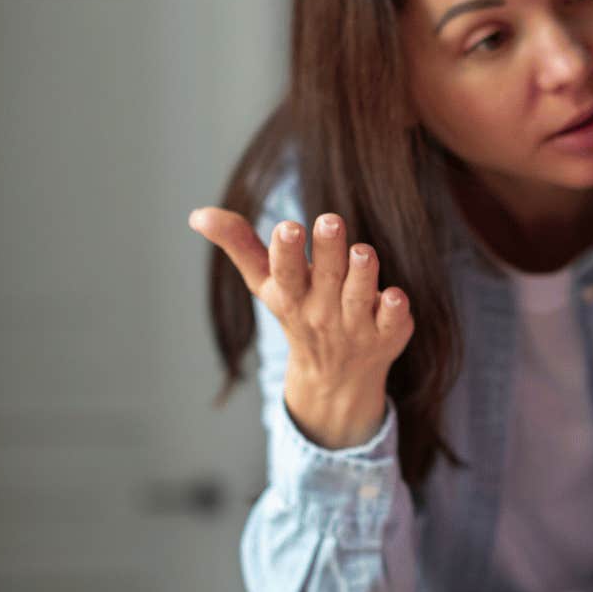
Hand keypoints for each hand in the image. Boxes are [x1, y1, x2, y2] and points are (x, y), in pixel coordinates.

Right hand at [190, 207, 412, 448]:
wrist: (335, 376)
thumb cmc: (299, 311)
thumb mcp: (265, 282)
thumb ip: (239, 244)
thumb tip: (197, 214)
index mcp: (291, 294)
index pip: (284, 271)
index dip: (286, 250)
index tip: (288, 227)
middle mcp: (322, 310)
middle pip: (326, 276)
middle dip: (328, 249)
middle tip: (331, 220)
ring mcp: (356, 324)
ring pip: (359, 296)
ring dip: (362, 274)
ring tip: (362, 252)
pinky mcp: (388, 333)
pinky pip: (392, 320)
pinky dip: (394, 310)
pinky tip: (395, 295)